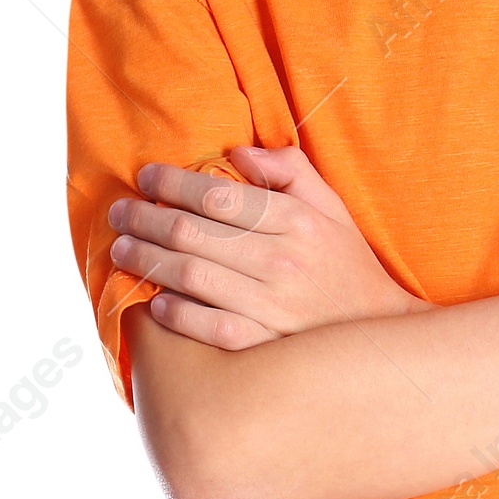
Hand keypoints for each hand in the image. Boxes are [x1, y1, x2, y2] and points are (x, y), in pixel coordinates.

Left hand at [108, 145, 428, 349]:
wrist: (379, 333)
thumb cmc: (346, 264)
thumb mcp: (332, 207)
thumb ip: (290, 172)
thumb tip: (239, 153)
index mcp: (298, 221)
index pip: (219, 195)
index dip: (173, 183)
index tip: (145, 177)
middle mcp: (282, 261)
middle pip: (193, 234)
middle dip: (145, 219)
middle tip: (119, 213)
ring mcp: (272, 306)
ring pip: (189, 276)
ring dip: (146, 261)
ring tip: (121, 251)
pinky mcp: (263, 344)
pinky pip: (205, 326)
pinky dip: (174, 312)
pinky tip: (155, 300)